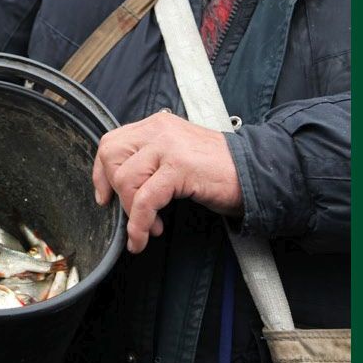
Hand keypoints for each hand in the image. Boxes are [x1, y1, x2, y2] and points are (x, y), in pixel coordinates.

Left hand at [92, 110, 242, 253]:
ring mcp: (169, 146)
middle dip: (116, 191)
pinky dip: (139, 224)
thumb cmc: (220, 170)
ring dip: (132, 212)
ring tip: (149, 227)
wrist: (261, 173)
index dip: (101, 173)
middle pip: (111, 156)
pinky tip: (143, 237)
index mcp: (157, 125)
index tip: (104, 197)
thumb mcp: (178, 154)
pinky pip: (144, 200)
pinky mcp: (180, 167)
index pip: (111, 142)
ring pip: (126, 180)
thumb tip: (120, 185)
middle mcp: (159, 130)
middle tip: (132, 212)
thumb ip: (151, 160)